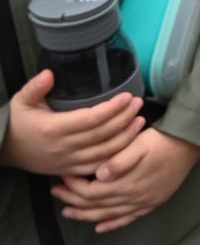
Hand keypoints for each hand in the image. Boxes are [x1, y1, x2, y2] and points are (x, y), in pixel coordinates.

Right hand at [0, 71, 144, 176]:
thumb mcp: (21, 101)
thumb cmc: (18, 122)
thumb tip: (50, 73)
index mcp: (53, 128)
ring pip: (103, 153)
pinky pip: (98, 167)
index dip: (111, 109)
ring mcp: (68, 161)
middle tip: (139, 104)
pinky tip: (129, 143)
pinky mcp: (70, 170)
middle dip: (124, 119)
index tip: (127, 96)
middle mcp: (63, 147)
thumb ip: (35, 87)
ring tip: (140, 120)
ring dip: (126, 137)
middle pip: (101, 135)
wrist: (6, 150)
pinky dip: (116, 157)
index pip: (89, 119)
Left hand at [53, 129, 199, 233]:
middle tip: (56, 193)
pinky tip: (100, 227)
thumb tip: (98, 175)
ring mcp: (144, 203)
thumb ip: (119, 161)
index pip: (92, 192)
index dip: (75, 186)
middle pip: (97, 206)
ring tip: (68, 211)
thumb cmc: (161, 141)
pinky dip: (112, 225)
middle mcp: (134, 198)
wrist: (190, 144)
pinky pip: (128, 219)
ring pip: (109, 215)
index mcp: (128, 183)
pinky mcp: (152, 203)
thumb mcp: (138, 144)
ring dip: (87, 215)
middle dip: (74, 200)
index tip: (64, 176)